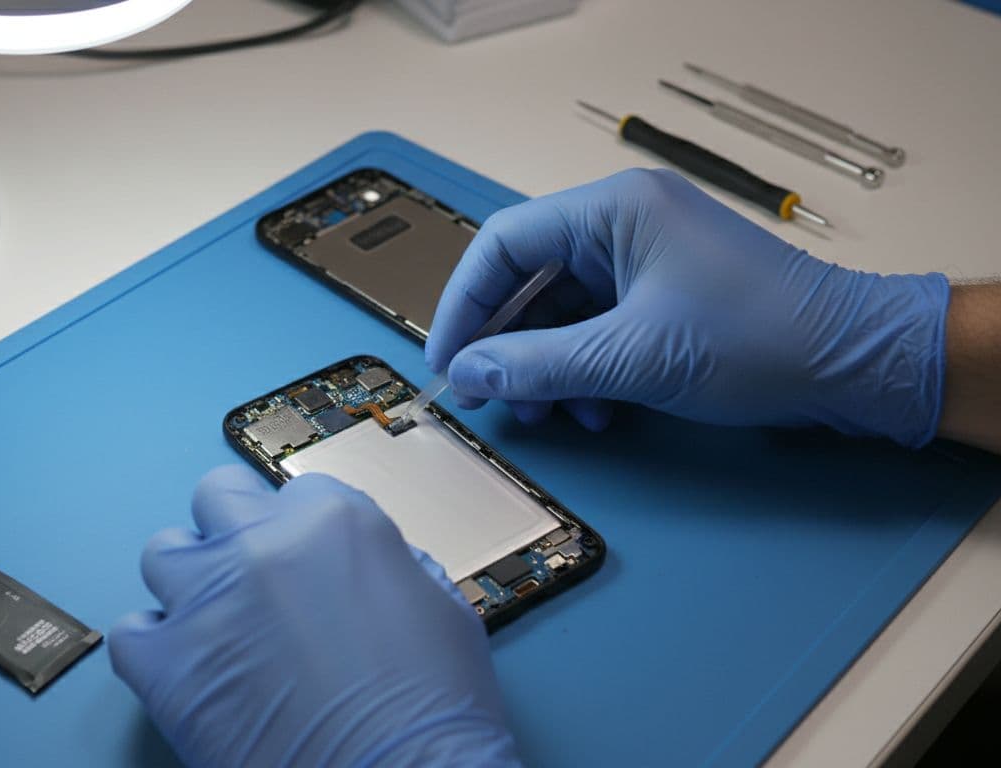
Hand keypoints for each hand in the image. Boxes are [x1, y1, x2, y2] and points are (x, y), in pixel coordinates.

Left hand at [109, 465, 521, 767]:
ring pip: (164, 553)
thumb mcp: (442, 611)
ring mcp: (207, 602)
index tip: (300, 556)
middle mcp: (261, 546)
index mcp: (333, 522)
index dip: (300, 528)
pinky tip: (189, 668)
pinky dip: (154, 647)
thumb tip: (365, 567)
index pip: (295, 489)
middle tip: (251, 573)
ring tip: (216, 620)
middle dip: (233, 530)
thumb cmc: (432, 717)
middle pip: (217, 498)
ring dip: (190, 581)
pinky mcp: (167, 666)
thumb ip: (388, 566)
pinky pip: (131, 632)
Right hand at [425, 169, 948, 447]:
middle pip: (529, 280)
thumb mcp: (631, 358)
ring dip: (546, 367)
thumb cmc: (761, 338)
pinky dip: (584, 371)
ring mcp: (646, 260)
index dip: (463, 303)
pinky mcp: (664, 297)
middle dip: (507, 345)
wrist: (853, 363)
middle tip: (486, 394)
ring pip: (562, 312)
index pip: (504, 243)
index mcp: (613, 211)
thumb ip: (538, 365)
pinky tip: (596, 410)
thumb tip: (469, 373)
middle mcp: (625, 225)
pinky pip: (597, 329)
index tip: (447, 358)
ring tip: (548, 414)